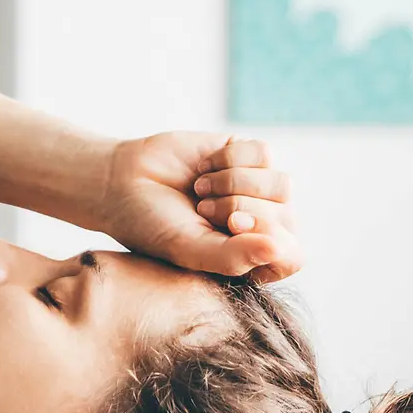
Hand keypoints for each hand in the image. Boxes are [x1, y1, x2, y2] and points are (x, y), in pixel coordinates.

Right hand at [97, 132, 301, 282]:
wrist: (122, 181)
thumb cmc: (152, 226)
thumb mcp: (189, 250)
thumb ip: (234, 257)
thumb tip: (280, 248)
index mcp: (249, 259)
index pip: (290, 256)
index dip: (266, 239)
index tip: (230, 226)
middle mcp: (261, 226)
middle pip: (286, 217)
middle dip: (238, 208)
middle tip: (201, 209)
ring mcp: (258, 190)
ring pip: (281, 184)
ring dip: (233, 184)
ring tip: (200, 190)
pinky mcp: (248, 156)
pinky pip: (264, 153)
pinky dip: (229, 159)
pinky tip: (205, 168)